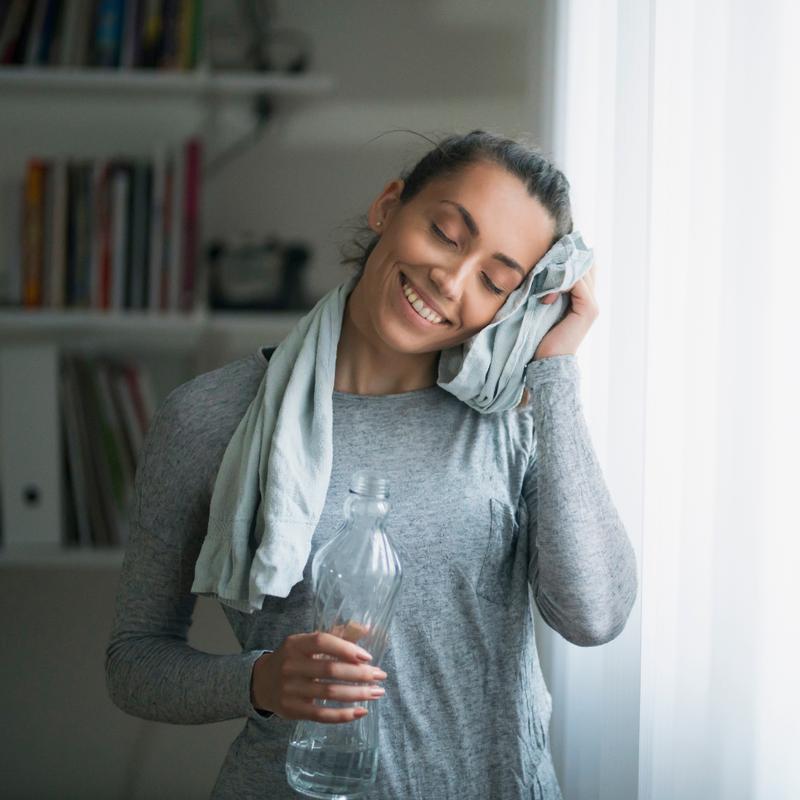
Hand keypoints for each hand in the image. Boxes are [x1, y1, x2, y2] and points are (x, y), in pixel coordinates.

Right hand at [251, 630, 387, 722]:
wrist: (262, 682)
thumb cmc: (293, 658)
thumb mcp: (307, 642)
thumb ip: (335, 635)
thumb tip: (366, 629)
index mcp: (296, 644)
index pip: (322, 642)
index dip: (346, 648)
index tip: (368, 657)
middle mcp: (291, 665)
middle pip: (330, 670)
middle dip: (360, 674)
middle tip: (380, 676)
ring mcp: (290, 690)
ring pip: (330, 693)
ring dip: (357, 694)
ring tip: (377, 692)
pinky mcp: (292, 710)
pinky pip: (322, 715)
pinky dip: (344, 715)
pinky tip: (361, 712)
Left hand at [533, 261, 598, 359]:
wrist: (546, 361)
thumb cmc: (540, 336)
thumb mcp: (543, 307)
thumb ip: (548, 290)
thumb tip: (539, 269)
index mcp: (581, 298)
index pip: (582, 266)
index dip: (567, 256)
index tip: (547, 254)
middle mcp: (590, 298)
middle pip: (584, 264)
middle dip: (564, 258)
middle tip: (544, 259)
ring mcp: (592, 304)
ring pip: (580, 270)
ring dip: (559, 270)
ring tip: (541, 278)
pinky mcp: (588, 308)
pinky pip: (578, 282)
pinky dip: (560, 282)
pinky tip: (546, 296)